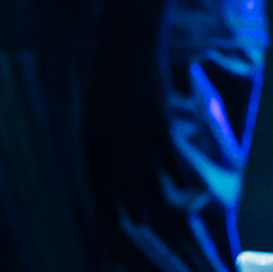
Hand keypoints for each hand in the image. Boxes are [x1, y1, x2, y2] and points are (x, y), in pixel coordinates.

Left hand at [81, 44, 171, 232]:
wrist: (125, 45)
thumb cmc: (107, 79)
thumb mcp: (94, 110)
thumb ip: (100, 139)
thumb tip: (105, 168)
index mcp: (91, 132)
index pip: (94, 177)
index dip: (101, 202)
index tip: (106, 223)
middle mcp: (110, 135)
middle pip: (120, 182)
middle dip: (126, 206)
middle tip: (135, 226)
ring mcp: (135, 129)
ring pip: (146, 174)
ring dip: (150, 197)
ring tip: (152, 217)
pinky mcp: (158, 119)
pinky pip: (168, 154)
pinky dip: (176, 172)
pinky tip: (182, 187)